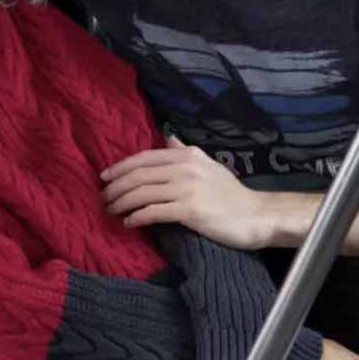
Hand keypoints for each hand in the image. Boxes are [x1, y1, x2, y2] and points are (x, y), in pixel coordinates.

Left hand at [101, 137, 270, 249]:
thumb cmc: (229, 193)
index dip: (120, 167)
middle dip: (116, 187)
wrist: (255, 215)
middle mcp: (186, 167)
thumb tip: (168, 138)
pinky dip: (137, 217)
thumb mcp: (208, 165)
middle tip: (103, 198)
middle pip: (139, 175)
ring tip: (111, 211)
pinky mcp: (189, 210)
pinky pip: (153, 212)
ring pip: (142, 193)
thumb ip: (185, 151)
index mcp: (188, 155)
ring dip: (121, 202)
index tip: (105, 177)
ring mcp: (187, 188)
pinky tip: (129, 222)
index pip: (144, 157)